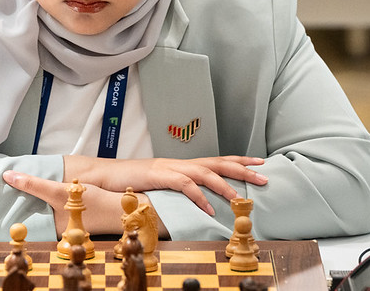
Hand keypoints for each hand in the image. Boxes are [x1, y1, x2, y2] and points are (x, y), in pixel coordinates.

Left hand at [2, 171, 126, 236]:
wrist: (126, 206)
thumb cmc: (94, 204)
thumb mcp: (59, 192)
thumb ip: (34, 185)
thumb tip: (8, 176)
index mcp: (51, 228)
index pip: (24, 216)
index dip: (11, 202)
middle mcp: (57, 226)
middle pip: (33, 208)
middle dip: (21, 195)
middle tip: (4, 179)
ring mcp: (66, 218)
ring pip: (44, 202)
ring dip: (34, 190)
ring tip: (18, 176)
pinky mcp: (75, 209)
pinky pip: (55, 198)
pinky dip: (47, 189)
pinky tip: (42, 178)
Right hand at [64, 156, 267, 215]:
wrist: (105, 175)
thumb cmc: (132, 182)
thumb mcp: (160, 184)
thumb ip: (178, 187)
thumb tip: (197, 199)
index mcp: (182, 165)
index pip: (216, 160)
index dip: (239, 161)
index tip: (260, 164)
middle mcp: (179, 163)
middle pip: (217, 162)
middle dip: (243, 170)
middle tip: (264, 178)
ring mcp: (169, 168)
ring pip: (204, 172)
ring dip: (225, 185)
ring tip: (240, 199)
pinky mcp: (158, 175)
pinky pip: (183, 185)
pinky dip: (198, 196)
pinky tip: (208, 208)